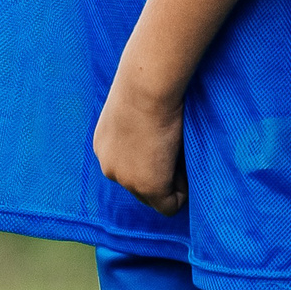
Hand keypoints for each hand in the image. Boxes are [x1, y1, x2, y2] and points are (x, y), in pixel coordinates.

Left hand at [93, 75, 187, 215]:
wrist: (147, 84)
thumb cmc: (146, 84)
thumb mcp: (134, 107)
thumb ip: (138, 129)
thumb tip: (160, 144)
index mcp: (105, 146)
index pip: (129, 169)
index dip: (153, 162)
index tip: (167, 146)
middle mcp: (109, 167)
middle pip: (139, 188)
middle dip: (162, 176)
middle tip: (177, 151)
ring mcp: (127, 180)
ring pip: (155, 198)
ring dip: (172, 182)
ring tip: (180, 154)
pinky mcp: (149, 186)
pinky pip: (171, 205)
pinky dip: (183, 192)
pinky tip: (186, 165)